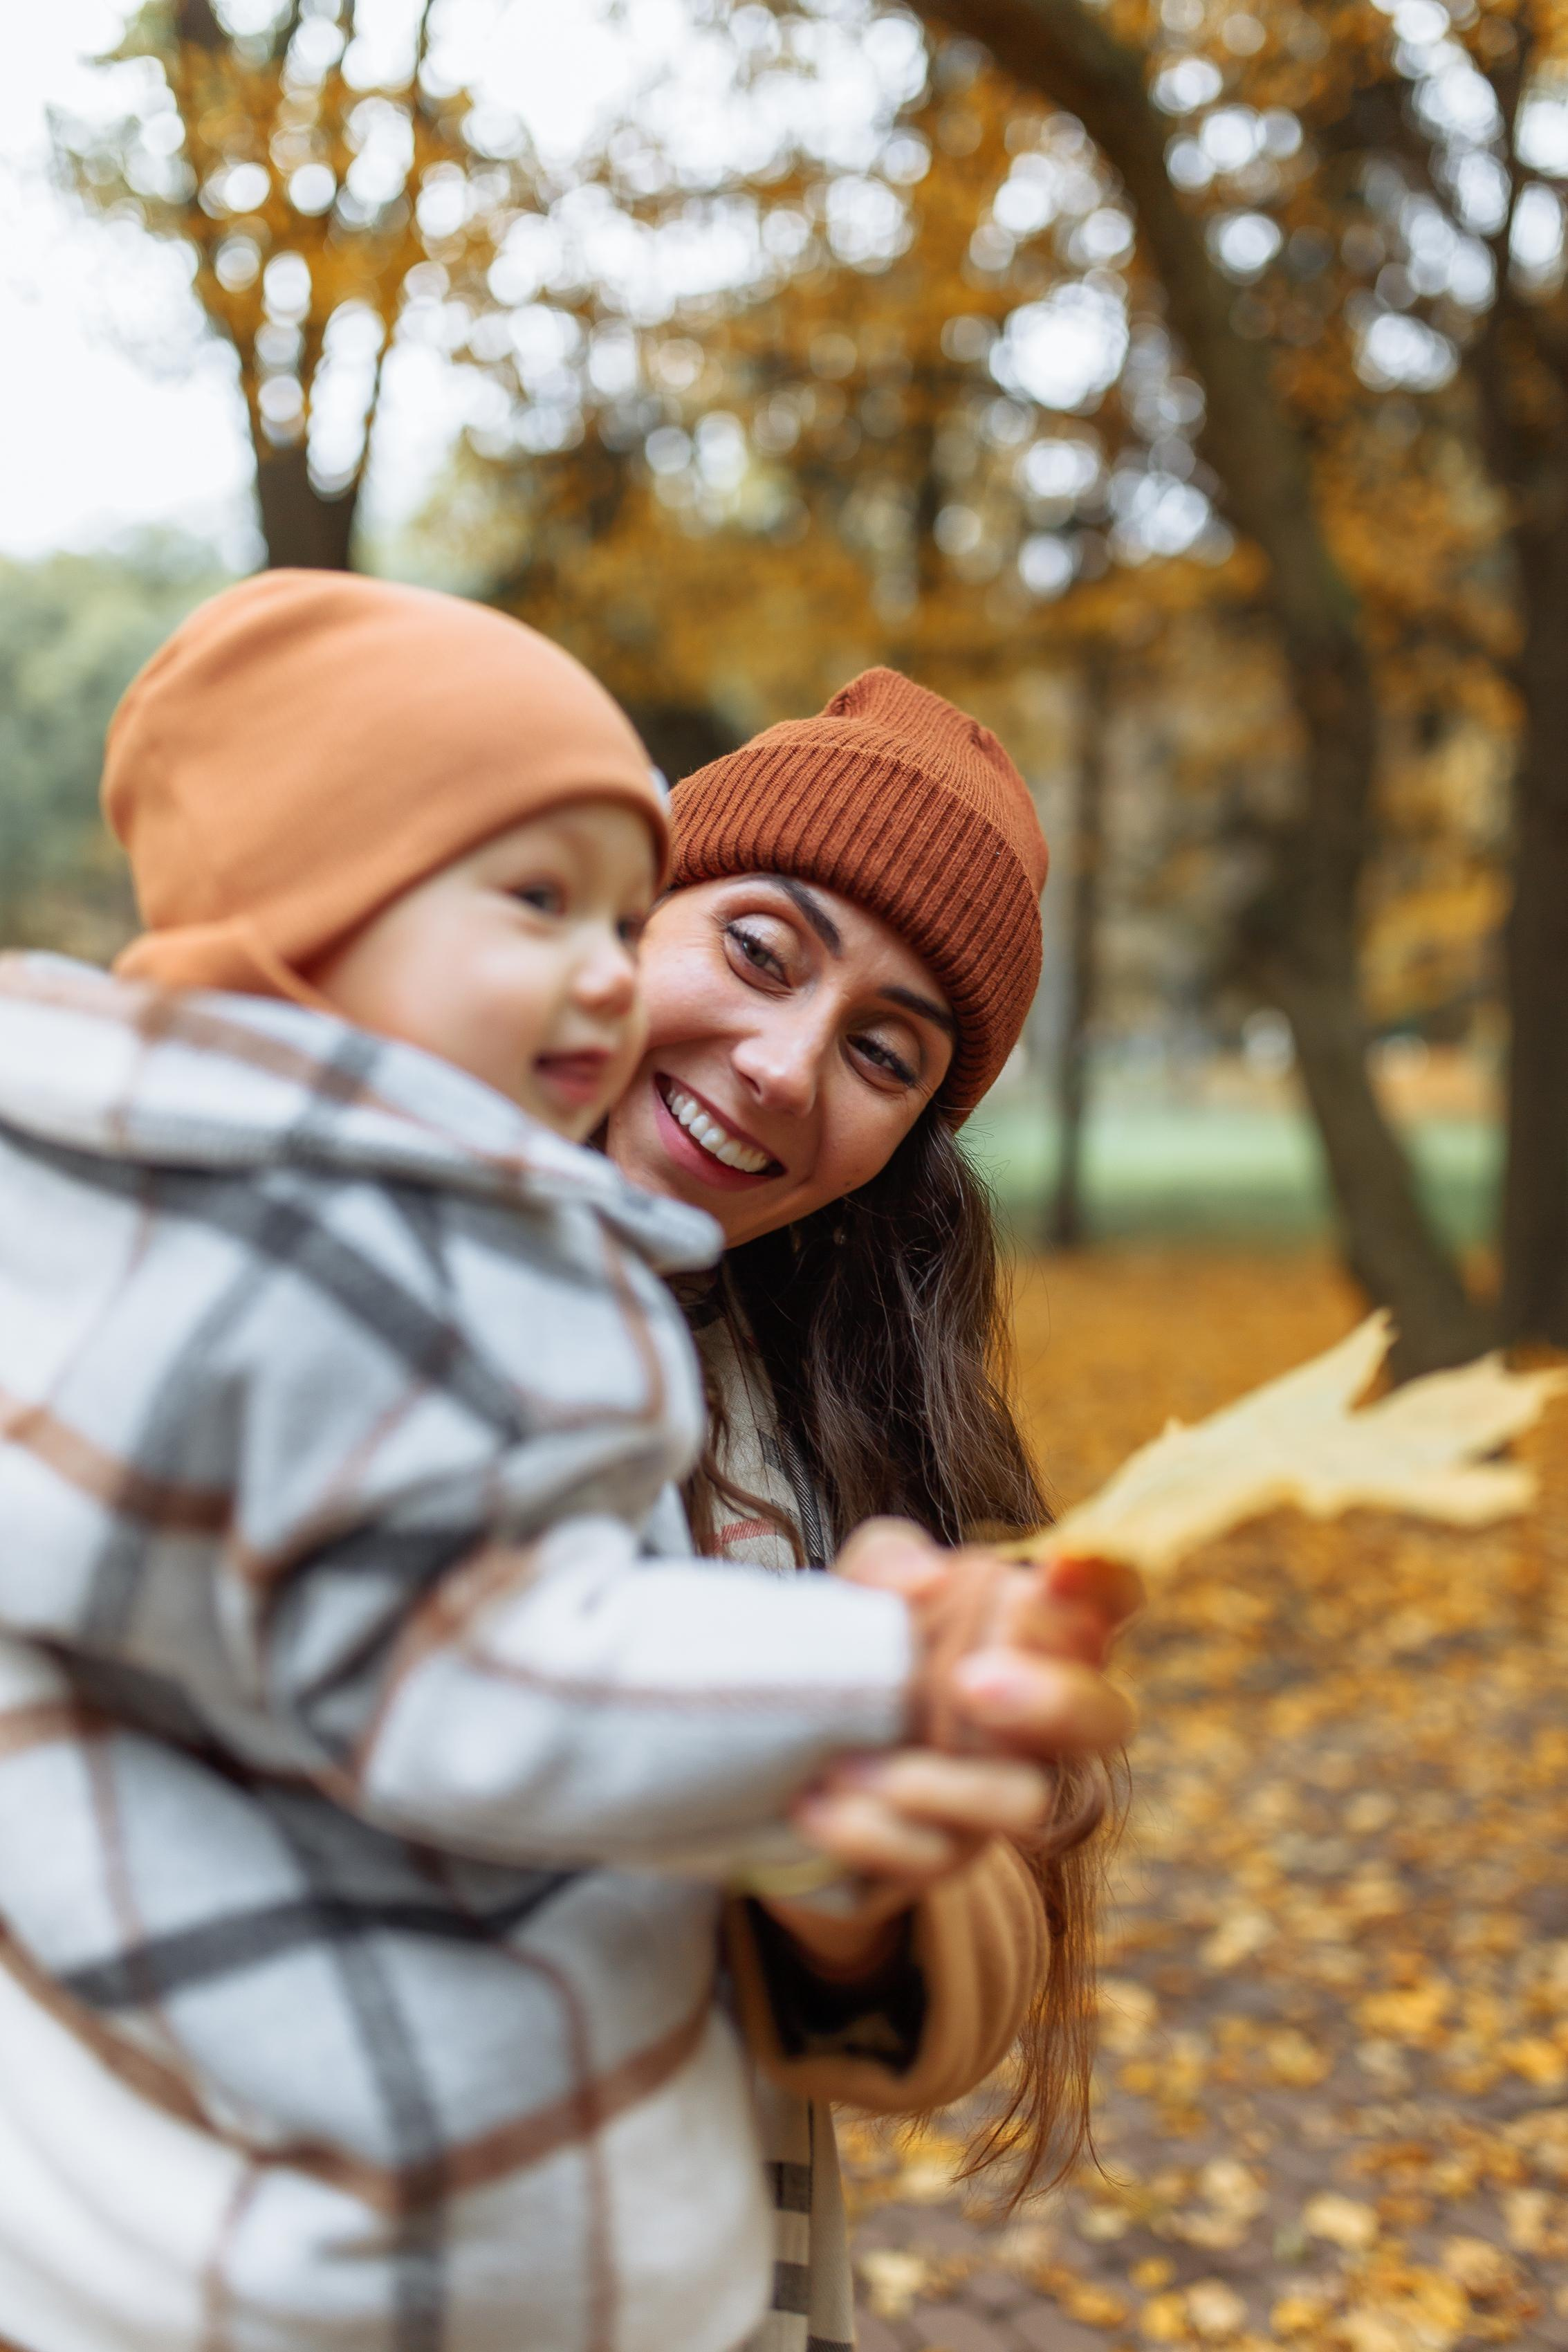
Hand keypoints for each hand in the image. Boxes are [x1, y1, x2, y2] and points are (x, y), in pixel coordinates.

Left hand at [760, 1525, 1139, 1979]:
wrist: (792, 1762)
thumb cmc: (859, 1654)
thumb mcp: (860, 1590)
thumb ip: (890, 1561)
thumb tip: (927, 1576)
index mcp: (1037, 1637)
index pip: (1107, 1601)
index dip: (1104, 1581)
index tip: (1057, 1567)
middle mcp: (1043, 1720)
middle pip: (1106, 1718)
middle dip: (1057, 1700)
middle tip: (967, 1682)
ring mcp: (1006, 1793)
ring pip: (1030, 1803)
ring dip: (938, 1785)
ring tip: (846, 1767)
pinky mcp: (951, 1855)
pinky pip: (939, 1857)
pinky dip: (873, 1831)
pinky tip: (816, 1806)